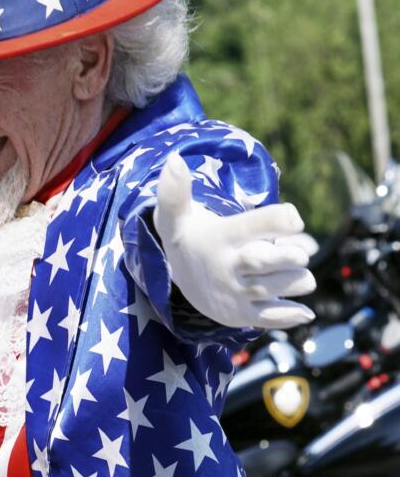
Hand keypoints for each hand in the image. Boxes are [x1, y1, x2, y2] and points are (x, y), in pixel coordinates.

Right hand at [155, 153, 315, 328]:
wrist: (178, 283)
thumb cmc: (190, 239)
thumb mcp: (177, 217)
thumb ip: (175, 190)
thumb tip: (173, 158)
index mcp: (219, 238)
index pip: (253, 224)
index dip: (280, 219)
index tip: (295, 220)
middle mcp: (227, 267)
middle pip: (264, 261)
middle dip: (290, 256)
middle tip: (298, 252)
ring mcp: (235, 293)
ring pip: (275, 288)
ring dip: (297, 282)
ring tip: (298, 273)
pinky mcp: (241, 315)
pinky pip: (270, 318)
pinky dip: (291, 315)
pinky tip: (303, 310)